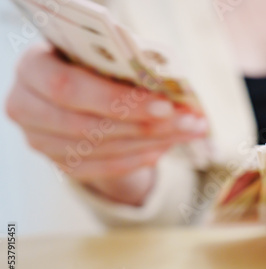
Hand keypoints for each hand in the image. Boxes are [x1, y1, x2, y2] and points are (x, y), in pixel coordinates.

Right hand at [5, 44, 207, 204]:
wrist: (80, 94)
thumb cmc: (94, 65)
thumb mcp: (104, 57)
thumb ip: (126, 69)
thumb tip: (177, 94)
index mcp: (33, 66)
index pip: (69, 88)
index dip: (118, 100)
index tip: (165, 106)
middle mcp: (27, 106)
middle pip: (89, 125)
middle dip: (147, 125)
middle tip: (190, 122)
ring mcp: (41, 141)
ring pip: (101, 149)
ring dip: (153, 141)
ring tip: (190, 131)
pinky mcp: (62, 164)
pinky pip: (105, 167)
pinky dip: (140, 158)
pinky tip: (167, 146)